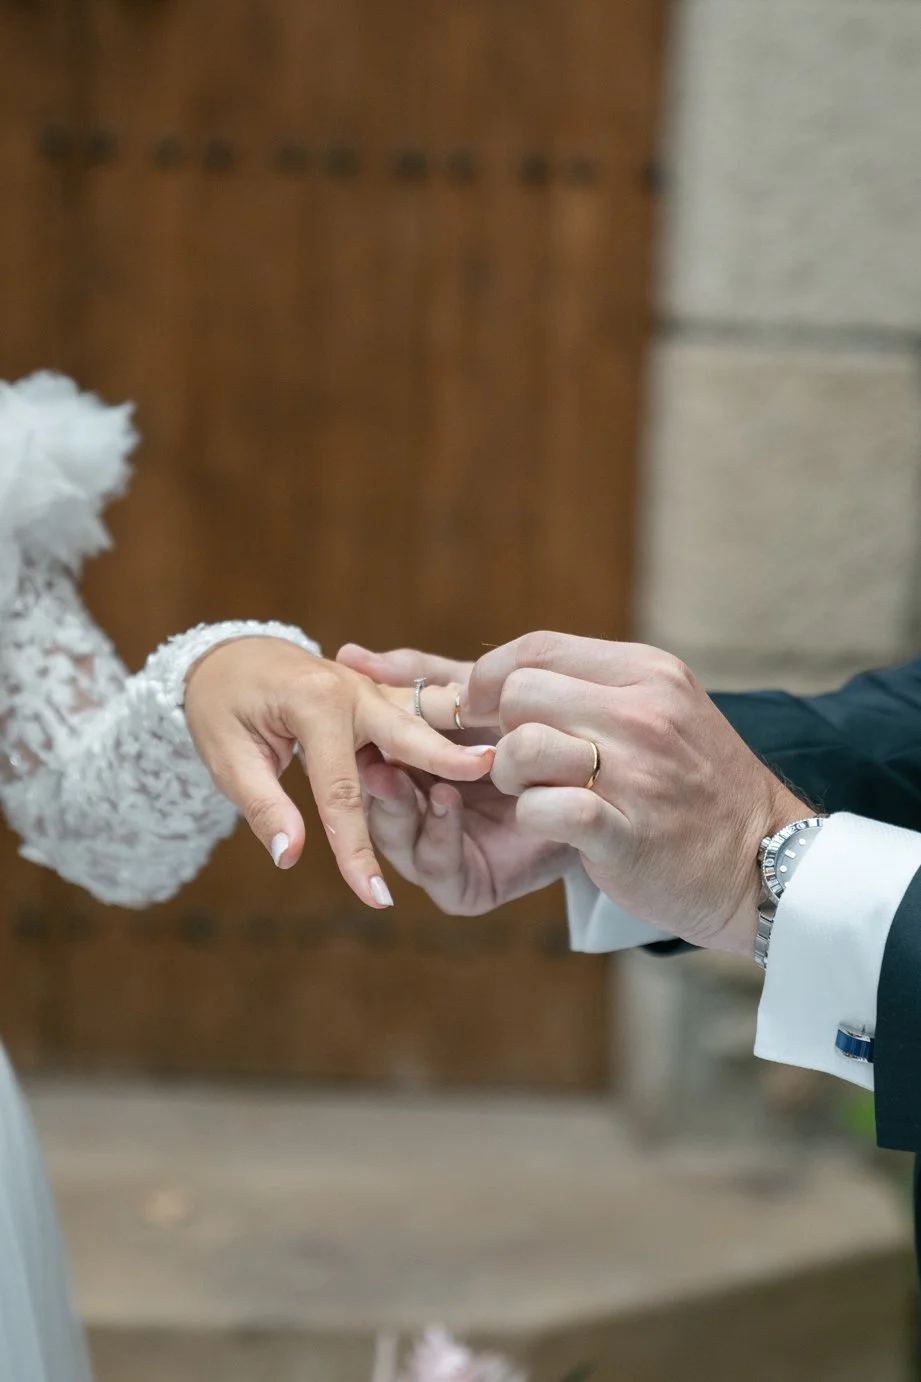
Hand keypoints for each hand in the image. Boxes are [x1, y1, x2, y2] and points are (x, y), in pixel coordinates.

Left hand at [184, 638, 495, 907]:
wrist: (225, 658)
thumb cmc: (220, 708)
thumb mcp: (228, 758)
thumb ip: (264, 807)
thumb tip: (290, 857)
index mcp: (316, 706)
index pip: (343, 793)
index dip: (356, 852)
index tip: (376, 900)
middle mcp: (354, 690)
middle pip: (412, 735)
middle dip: (451, 760)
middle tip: (494, 774)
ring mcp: (373, 689)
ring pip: (430, 712)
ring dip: (468, 734)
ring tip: (514, 756)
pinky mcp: (383, 694)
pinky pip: (426, 709)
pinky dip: (460, 723)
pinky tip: (499, 740)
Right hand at [337, 645, 570, 912]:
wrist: (601, 784)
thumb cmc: (531, 730)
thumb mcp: (472, 698)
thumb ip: (419, 679)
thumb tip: (348, 653)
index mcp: (406, 775)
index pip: (367, 761)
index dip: (357, 742)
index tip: (352, 715)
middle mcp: (414, 817)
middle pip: (374, 803)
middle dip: (369, 779)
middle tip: (365, 756)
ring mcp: (437, 853)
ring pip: (397, 838)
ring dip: (394, 807)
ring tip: (397, 776)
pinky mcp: (464, 887)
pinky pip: (439, 868)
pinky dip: (437, 835)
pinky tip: (445, 801)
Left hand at [465, 632, 808, 952]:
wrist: (765, 860)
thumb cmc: (697, 786)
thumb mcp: (663, 710)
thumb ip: (594, 688)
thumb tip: (504, 678)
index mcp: (648, 673)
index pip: (537, 647)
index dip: (490, 675)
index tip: (479, 708)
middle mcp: (645, 714)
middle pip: (519, 693)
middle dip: (498, 730)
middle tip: (518, 763)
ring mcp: (638, 774)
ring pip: (522, 747)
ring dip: (510, 777)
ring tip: (535, 794)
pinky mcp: (627, 834)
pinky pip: (543, 809)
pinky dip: (532, 818)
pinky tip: (553, 826)